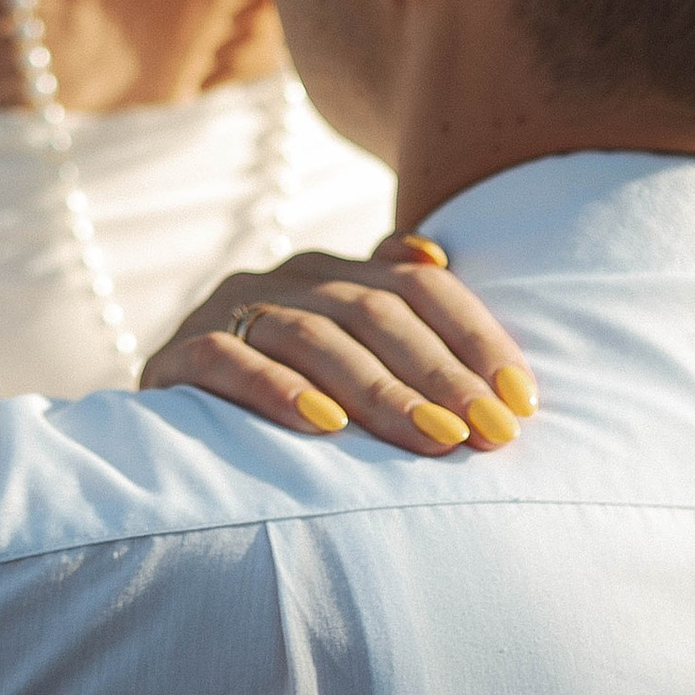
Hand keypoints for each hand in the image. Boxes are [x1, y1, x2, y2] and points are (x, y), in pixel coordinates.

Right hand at [141, 231, 535, 455]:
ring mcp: (229, 309)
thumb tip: (437, 256)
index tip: (521, 401)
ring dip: (380, 391)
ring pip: (313, 337)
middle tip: (489, 432)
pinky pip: (229, 362)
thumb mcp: (345, 347)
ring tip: (432, 438)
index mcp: (336, 270)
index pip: (421, 285)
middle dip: (441, 375)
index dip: (476, 336)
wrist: (172, 431)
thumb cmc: (287, 393)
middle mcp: (286, 278)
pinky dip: (278, 391)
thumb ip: (391, 305)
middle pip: (375, 313)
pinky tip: (325, 427)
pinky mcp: (180, 353)